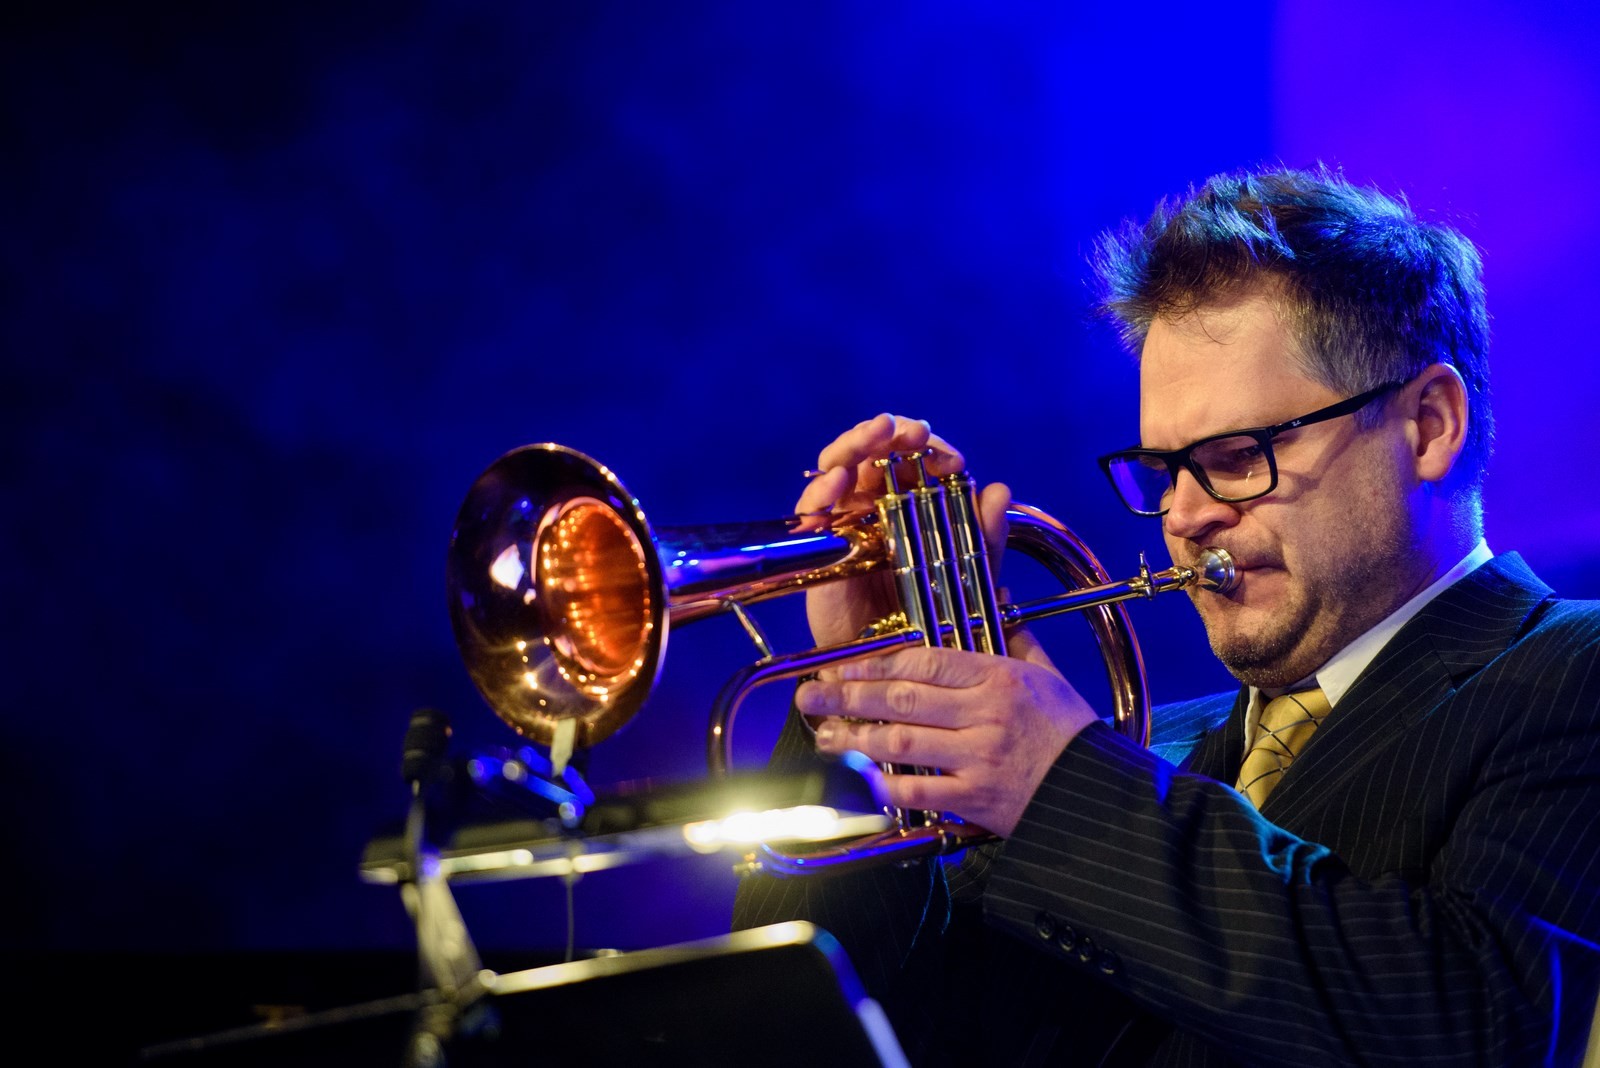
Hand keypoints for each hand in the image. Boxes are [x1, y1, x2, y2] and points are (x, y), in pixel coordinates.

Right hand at [793, 413, 1009, 647]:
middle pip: (873, 451)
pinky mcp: (820, 545)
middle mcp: (877, 506)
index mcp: (913, 504)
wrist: (894, 666)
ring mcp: (846, 521)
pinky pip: (812, 508)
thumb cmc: (930, 618)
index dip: (930, 449)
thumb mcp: (968, 574)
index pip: (916, 459)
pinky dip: (821, 489)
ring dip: (854, 444)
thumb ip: (985, 535)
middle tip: (908, 431)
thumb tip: (998, 490)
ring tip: (873, 435)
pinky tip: (838, 479)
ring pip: (840, 466)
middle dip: (890, 432)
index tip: (948, 457)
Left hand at [797, 629, 1098, 837]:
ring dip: (855, 740)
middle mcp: (985, 714)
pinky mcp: (976, 798)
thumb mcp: (1044, 673)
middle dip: (849, 697)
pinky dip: (886, 785)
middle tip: (812, 697)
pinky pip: (919, 789)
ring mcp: (978, 757)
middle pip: (902, 698)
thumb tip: (994, 590)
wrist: (1095, 790)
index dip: (876, 662)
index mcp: (999, 676)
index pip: (924, 660)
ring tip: (824, 736)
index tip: (844, 666)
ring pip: (901, 742)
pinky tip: (860, 779)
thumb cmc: (1070, 729)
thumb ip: (1011, 635)